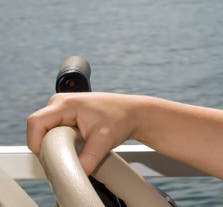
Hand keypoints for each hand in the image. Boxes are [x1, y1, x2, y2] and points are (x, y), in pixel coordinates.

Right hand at [27, 92, 144, 173]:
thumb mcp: (104, 142)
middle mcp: (60, 102)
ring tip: (75, 146)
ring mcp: (61, 106)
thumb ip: (87, 160)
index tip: (49, 158)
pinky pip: (51, 130)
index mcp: (66, 103)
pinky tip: (75, 143)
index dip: (36, 143)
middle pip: (38, 128)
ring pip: (44, 130)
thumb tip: (76, 174)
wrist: (133, 113)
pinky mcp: (65, 113)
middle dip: (47, 145)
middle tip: (66, 154)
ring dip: (54, 143)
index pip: (36, 123)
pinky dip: (59, 140)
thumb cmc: (121, 120)